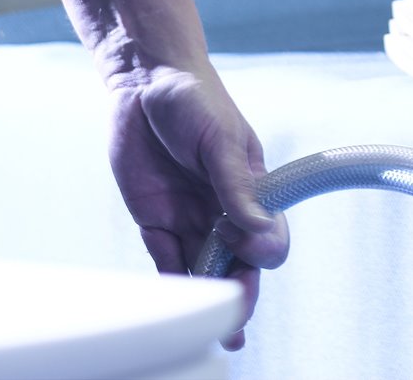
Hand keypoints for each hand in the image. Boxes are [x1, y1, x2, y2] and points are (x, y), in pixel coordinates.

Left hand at [104, 61, 285, 349]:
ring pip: (205, 268)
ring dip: (212, 298)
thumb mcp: (220, 140)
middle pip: (238, 259)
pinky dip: (175, 284)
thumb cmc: (194, 99)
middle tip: (237, 320)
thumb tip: (260, 232)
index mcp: (251, 184)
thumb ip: (235, 187)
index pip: (267, 230)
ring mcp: (189, 215)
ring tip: (223, 333)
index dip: (261, 249)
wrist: (145, 80)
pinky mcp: (156, 220)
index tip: (249, 249)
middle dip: (242, 290)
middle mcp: (223, 206)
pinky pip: (168, 260)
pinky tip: (182, 306)